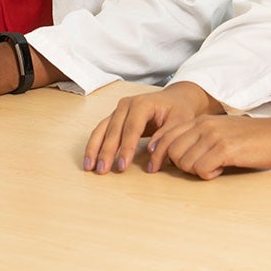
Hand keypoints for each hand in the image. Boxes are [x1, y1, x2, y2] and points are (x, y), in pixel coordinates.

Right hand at [84, 81, 221, 172]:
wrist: (175, 99)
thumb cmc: (179, 110)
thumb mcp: (180, 123)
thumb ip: (166, 138)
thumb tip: (151, 156)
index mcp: (142, 103)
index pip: (131, 128)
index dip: (126, 148)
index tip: (122, 166)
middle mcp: (126, 105)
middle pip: (113, 130)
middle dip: (106, 152)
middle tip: (102, 171)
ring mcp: (118, 111)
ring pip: (102, 130)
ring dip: (94, 149)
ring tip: (89, 167)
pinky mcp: (115, 118)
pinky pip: (101, 131)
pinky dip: (95, 145)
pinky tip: (90, 159)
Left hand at [148, 113, 270, 178]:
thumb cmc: (250, 138)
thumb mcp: (219, 131)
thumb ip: (199, 138)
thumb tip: (176, 157)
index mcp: (200, 121)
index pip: (166, 135)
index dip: (157, 153)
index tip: (155, 167)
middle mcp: (203, 126)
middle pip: (172, 152)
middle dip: (179, 166)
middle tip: (198, 168)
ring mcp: (213, 136)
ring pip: (184, 162)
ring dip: (195, 171)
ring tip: (212, 168)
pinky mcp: (224, 149)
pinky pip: (201, 169)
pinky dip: (208, 175)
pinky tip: (220, 170)